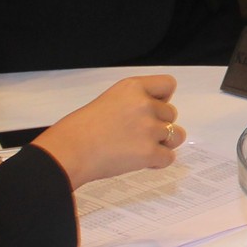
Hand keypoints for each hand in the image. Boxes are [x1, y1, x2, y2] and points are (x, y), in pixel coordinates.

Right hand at [29, 75, 181, 187]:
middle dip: (158, 125)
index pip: (168, 84)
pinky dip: (158, 162)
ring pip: (176, 135)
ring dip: (164, 143)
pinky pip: (169, 157)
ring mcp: (148, 128)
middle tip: (135, 135)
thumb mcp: (109, 101)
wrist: (69, 151)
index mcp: (132, 87)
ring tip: (142, 147)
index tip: (149, 109)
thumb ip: (134, 103)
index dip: (162, 98)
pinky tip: (140, 161)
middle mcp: (144, 104)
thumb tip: (156, 115)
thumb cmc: (80, 130)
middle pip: (172, 113)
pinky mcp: (149, 152)